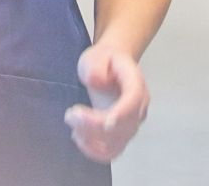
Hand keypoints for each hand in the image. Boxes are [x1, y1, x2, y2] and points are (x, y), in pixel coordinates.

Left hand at [65, 44, 149, 162]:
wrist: (112, 67)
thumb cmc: (104, 61)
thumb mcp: (96, 56)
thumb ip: (96, 66)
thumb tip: (97, 81)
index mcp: (136, 84)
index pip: (133, 102)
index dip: (122, 114)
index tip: (105, 123)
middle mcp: (139, 107)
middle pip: (123, 126)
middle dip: (94, 126)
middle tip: (70, 114)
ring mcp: (131, 124)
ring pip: (117, 143)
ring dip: (92, 140)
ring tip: (73, 125)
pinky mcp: (121, 135)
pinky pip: (112, 152)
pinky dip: (95, 152)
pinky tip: (79, 138)